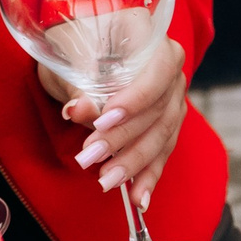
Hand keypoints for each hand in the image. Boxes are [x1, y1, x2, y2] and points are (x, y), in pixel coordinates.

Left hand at [52, 36, 189, 205]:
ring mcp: (173, 97)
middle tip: (88, 157)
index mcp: (154, 40)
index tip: (102, 120)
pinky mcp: (166, 122)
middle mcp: (171, 69)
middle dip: (122, 139)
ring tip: (107, 181)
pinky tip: (139, 199)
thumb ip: (78, 84)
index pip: (156, 72)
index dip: (134, 99)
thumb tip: (79, 111)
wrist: (81, 40)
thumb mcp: (68, 57)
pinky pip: (161, 151)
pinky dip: (148, 175)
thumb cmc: (74, 41)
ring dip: (133, 163)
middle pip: (156, 110)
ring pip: (161, 136)